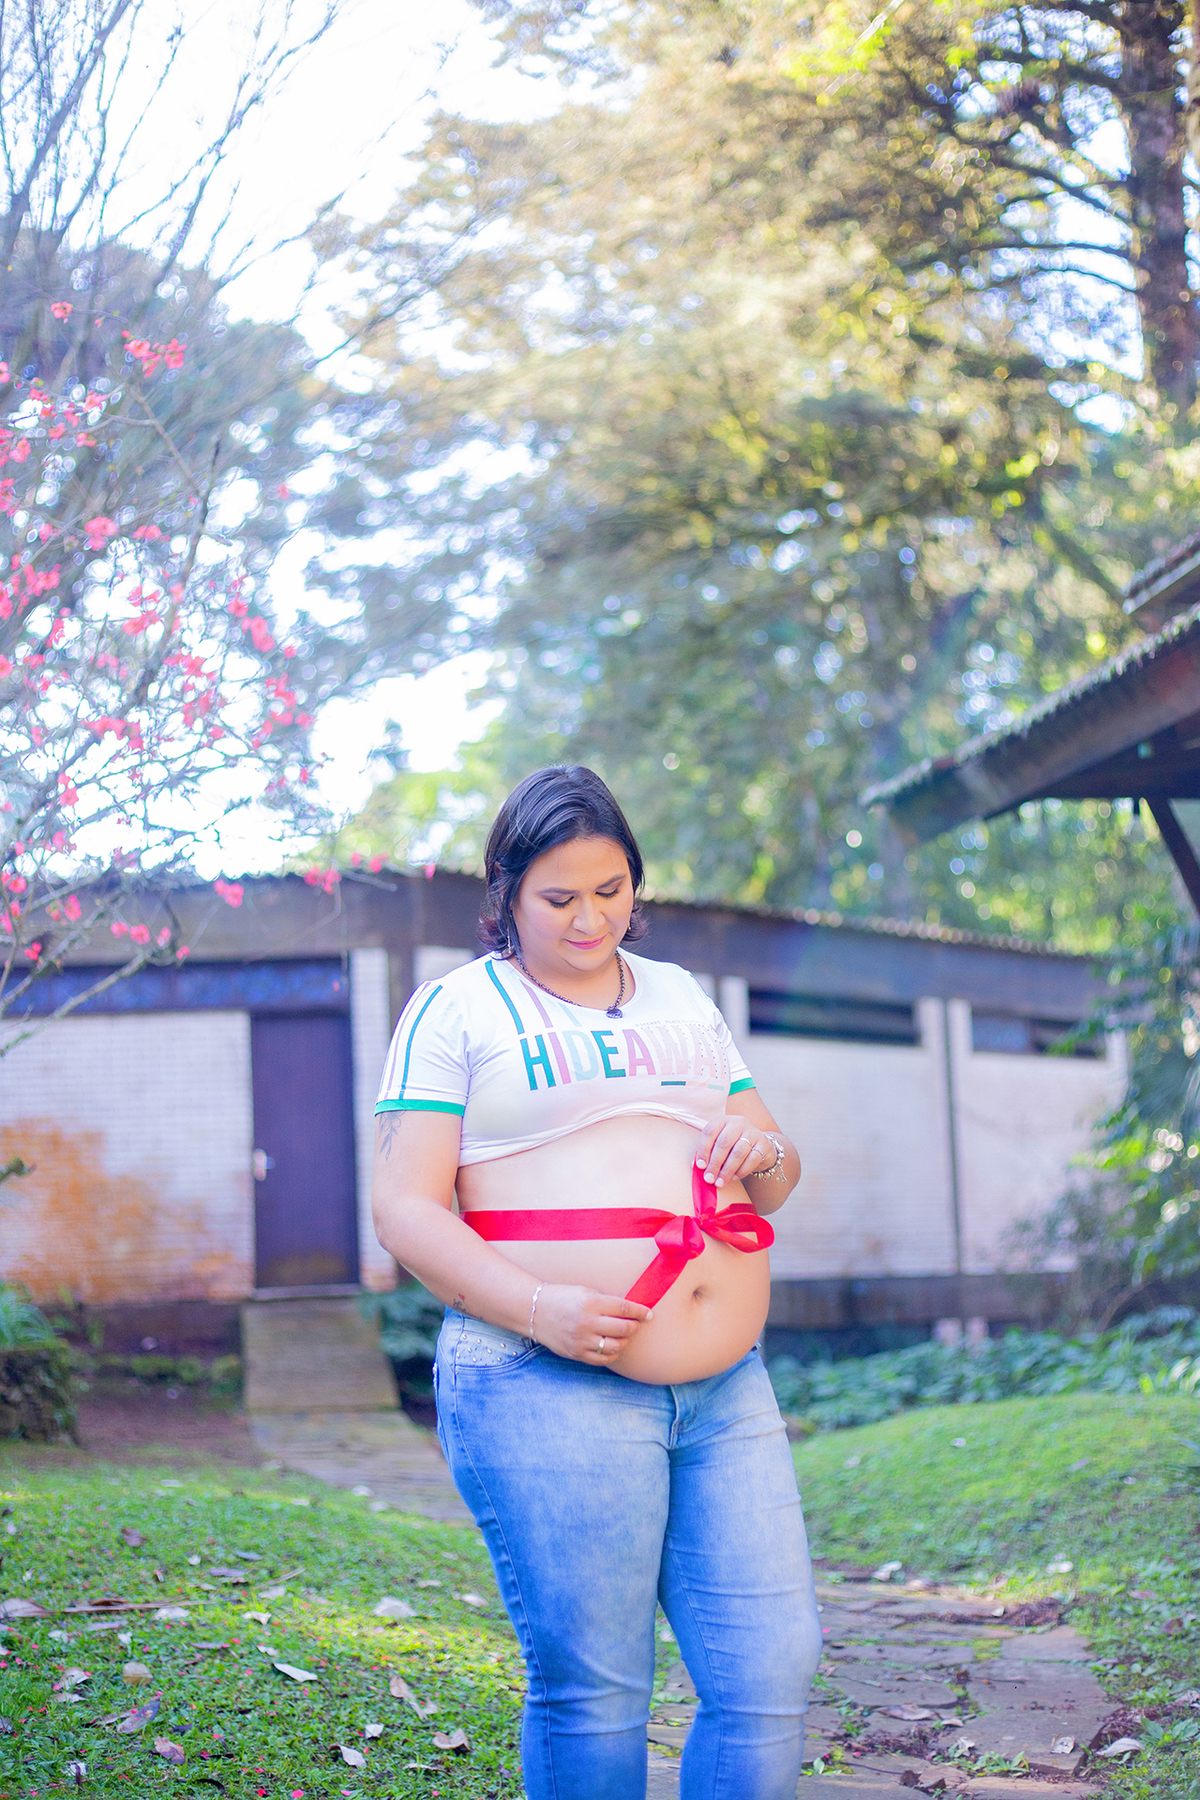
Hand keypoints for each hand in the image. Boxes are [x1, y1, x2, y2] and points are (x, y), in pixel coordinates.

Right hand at [531, 1284, 652, 1363]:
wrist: (535, 1311)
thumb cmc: (563, 1298)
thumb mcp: (585, 1292)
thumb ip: (607, 1302)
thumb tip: (632, 1311)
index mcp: (591, 1303)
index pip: (624, 1309)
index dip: (640, 1312)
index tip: (648, 1313)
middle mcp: (587, 1323)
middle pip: (623, 1329)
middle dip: (635, 1326)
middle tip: (637, 1324)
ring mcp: (581, 1341)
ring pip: (616, 1346)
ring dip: (625, 1341)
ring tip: (623, 1335)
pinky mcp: (576, 1354)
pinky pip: (602, 1359)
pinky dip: (612, 1353)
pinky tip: (613, 1346)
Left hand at [696, 1114, 778, 1188]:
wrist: (761, 1146)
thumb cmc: (734, 1146)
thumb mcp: (721, 1144)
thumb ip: (709, 1152)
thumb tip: (696, 1166)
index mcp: (724, 1120)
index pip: (710, 1132)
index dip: (703, 1149)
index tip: (700, 1166)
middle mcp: (738, 1123)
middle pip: (724, 1143)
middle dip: (715, 1163)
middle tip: (709, 1178)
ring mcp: (753, 1133)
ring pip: (738, 1152)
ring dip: (727, 1170)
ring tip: (720, 1182)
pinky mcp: (764, 1144)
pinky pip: (752, 1159)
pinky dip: (741, 1171)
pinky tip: (734, 1178)